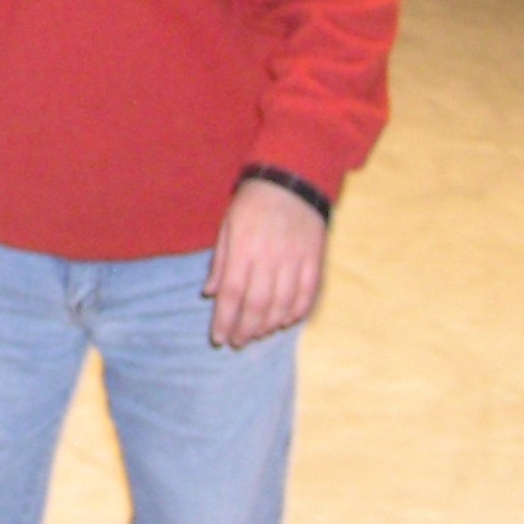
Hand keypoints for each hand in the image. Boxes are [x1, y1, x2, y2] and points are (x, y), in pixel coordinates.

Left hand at [203, 178, 327, 348]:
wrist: (292, 181)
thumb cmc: (253, 203)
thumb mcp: (227, 226)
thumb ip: (220, 262)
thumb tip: (209, 294)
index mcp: (243, 249)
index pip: (232, 293)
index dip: (224, 320)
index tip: (219, 338)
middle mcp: (269, 257)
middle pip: (257, 304)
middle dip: (246, 329)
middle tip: (238, 342)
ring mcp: (294, 259)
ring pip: (283, 303)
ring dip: (269, 325)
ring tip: (258, 334)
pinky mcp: (314, 258)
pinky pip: (308, 293)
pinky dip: (297, 311)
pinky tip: (286, 321)